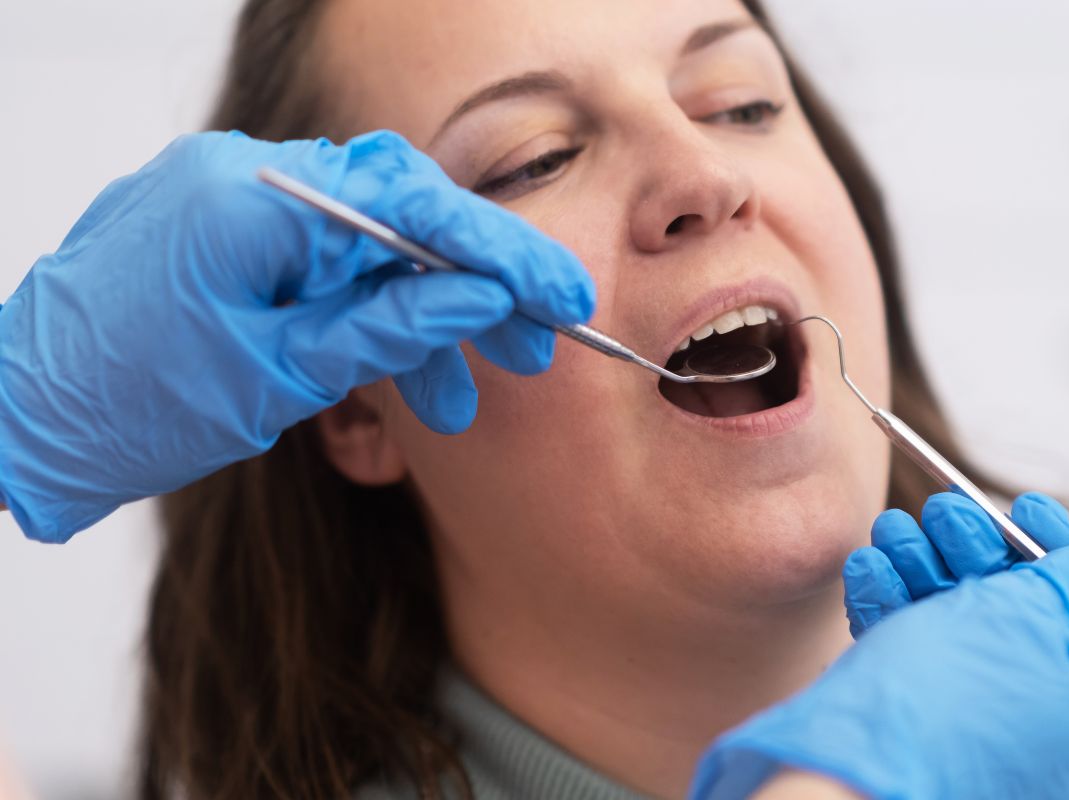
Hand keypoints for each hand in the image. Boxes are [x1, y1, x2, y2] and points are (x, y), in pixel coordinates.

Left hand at [0, 130, 593, 541]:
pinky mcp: (232, 236)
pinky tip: (408, 376)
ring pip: (368, 249)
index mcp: (251, 199)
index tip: (558, 294)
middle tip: (532, 347)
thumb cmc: (124, 405)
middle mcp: (244, 177)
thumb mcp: (277, 377)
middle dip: (473, 287)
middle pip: (398, 216)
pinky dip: (369, 316)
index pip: (407, 204)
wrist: (20, 423)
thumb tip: (480, 298)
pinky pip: (325, 265)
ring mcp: (236, 202)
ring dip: (422, 319)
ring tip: (464, 397)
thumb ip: (384, 328)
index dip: (497, 251)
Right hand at [691, 493, 1068, 799]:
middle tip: (947, 516)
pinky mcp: (920, 723)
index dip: (1066, 552)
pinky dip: (892, 604)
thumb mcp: (1030, 617)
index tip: (1022, 510)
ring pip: (960, 625)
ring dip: (924, 566)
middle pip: (1025, 611)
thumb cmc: (949, 704)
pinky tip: (870, 570)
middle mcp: (1047, 725)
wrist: (847, 776)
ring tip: (893, 532)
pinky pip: (915, 653)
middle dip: (978, 551)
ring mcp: (979, 727)